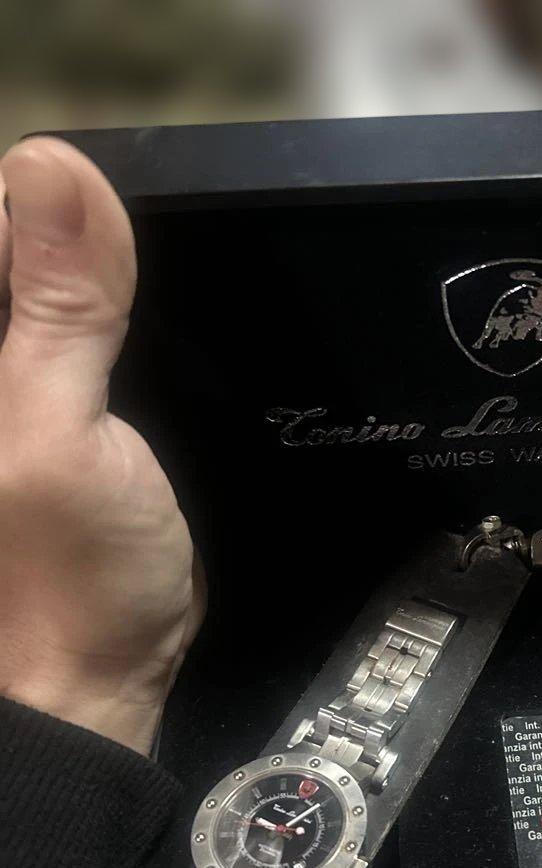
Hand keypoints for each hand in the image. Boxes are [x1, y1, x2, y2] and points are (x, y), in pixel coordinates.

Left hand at [0, 138, 203, 754]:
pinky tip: (158, 328)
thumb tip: (57, 161)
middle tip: (132, 274)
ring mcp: (24, 392)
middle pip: (22, 259)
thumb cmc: (66, 572)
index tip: (93, 221)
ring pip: (59, 292)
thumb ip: (56, 312)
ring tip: (152, 290)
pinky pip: (91, 335)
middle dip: (71, 238)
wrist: (101, 673)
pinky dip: (129, 320)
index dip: (23, 205)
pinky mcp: (65, 412)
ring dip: (104, 275)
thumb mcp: (58, 435)